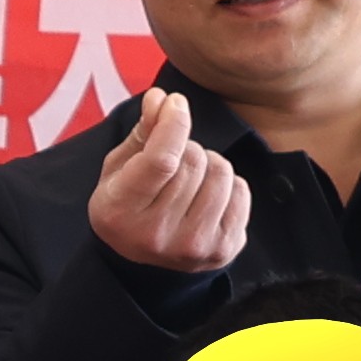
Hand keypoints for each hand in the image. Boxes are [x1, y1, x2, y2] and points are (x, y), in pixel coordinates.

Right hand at [85, 85, 250, 275]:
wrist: (141, 262)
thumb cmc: (128, 204)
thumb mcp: (120, 168)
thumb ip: (142, 132)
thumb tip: (161, 98)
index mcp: (120, 212)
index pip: (162, 159)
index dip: (174, 123)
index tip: (176, 103)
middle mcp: (156, 235)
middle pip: (193, 160)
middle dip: (186, 146)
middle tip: (174, 159)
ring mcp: (192, 247)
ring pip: (221, 172)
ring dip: (208, 163)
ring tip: (191, 178)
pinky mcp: (222, 251)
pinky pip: (241, 190)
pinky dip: (227, 183)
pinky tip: (207, 196)